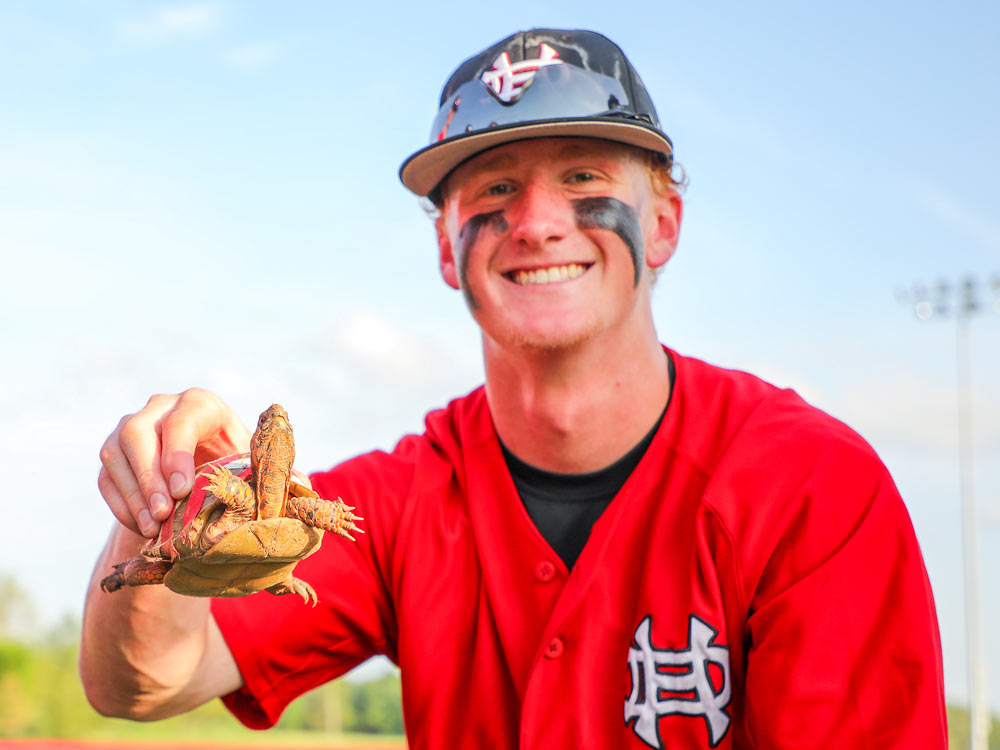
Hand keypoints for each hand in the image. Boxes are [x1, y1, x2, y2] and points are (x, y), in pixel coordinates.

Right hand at [98, 389, 250, 537]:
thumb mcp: (249, 459)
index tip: (182, 491)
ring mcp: (130, 427)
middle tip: (163, 513)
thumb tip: (267, 486)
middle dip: (149, 477)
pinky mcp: (115, 452)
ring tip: (153, 528)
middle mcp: (160, 407)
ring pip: (115, 454)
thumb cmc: (235, 460)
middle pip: (137, 432)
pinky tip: (142, 527)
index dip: (178, 455)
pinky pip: (106, 478)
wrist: (208, 461)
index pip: (181, 420)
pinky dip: (122, 505)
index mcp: (199, 404)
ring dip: (133, 495)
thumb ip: (254, 469)